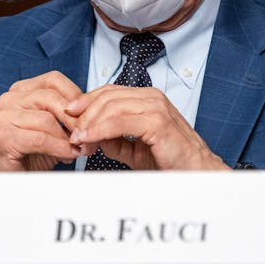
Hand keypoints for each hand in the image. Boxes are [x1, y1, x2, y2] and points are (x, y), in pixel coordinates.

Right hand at [0, 71, 82, 219]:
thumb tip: (96, 114)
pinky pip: (40, 138)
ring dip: (69, 136)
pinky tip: (69, 155)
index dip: (76, 96)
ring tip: (81, 148)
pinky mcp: (5, 137)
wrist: (3, 177)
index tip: (91, 114)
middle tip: (92, 136)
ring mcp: (4, 117)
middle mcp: (10, 99)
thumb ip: (67, 116)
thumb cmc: (29, 151)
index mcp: (22, 90)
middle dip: (76, 119)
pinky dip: (59, 147)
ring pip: (47, 119)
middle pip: (52, 98)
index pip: (54, 80)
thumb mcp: (52, 127)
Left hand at [66, 84, 228, 170]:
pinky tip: (89, 139)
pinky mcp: (157, 121)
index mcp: (146, 98)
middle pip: (106, 96)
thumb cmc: (169, 160)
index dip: (86, 101)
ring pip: (110, 106)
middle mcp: (151, 97)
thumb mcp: (133, 147)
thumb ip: (112, 138)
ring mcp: (156, 107)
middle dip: (84, 114)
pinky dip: (99, 130)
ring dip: (89, 123)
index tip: (69, 115)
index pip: (108, 91)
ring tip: (78, 140)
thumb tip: (88, 135)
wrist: (195, 173)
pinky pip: (119, 122)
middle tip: (72, 134)